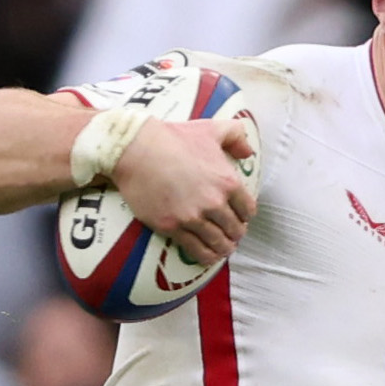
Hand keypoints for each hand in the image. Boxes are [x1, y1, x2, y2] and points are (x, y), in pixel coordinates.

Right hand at [113, 114, 256, 264]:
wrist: (136, 149)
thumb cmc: (173, 137)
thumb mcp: (210, 129)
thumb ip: (235, 136)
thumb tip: (248, 153)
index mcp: (227, 181)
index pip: (248, 210)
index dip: (245, 216)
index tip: (240, 218)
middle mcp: (214, 203)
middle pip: (235, 230)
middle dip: (235, 234)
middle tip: (231, 235)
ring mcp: (193, 217)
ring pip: (218, 244)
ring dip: (224, 248)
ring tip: (223, 249)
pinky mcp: (173, 227)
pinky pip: (196, 250)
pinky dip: (206, 256)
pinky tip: (208, 257)